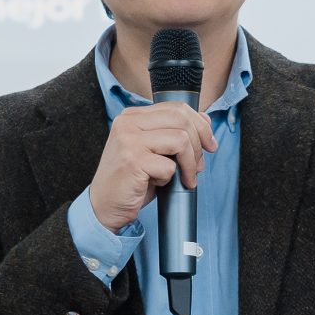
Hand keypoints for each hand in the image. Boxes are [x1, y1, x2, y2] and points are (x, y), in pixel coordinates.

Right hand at [86, 101, 217, 232]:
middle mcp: (127, 123)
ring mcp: (129, 141)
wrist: (105, 206)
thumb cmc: (130, 180)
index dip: (200, 125)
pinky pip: (169, 166)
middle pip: (181, 119)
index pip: (176, 107)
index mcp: (131, 116)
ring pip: (180, 140)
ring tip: (186, 177)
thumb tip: (205, 121)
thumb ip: (173, 132)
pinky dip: (170, 179)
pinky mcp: (133, 161)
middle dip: (199, 143)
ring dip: (190, 163)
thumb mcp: (152, 150)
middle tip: (199, 165)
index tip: (209, 144)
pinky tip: (158, 183)